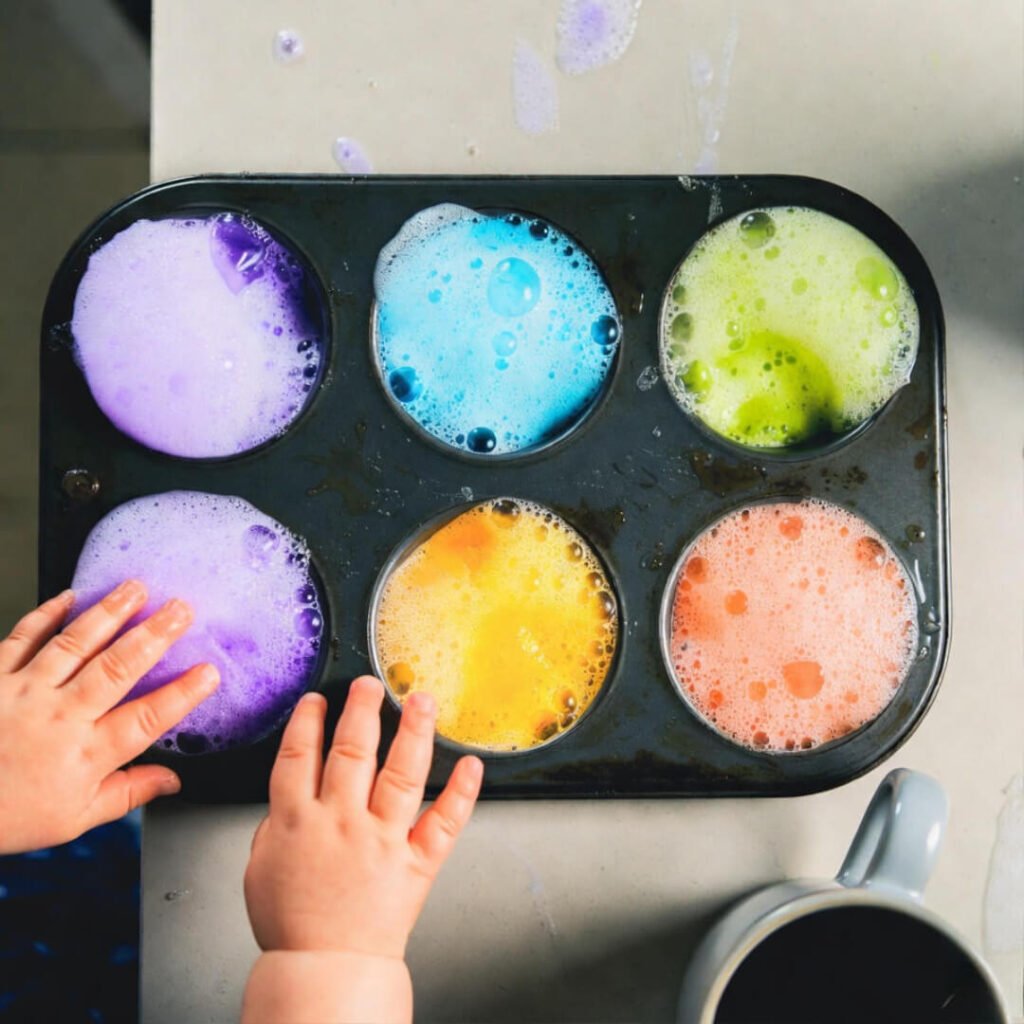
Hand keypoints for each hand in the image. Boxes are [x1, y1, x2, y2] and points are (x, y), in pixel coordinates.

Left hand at [0, 581, 219, 853]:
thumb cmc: (8, 815)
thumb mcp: (74, 818)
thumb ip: (128, 793)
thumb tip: (171, 781)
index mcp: (85, 755)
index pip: (145, 721)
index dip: (182, 695)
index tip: (209, 673)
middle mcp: (58, 718)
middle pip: (116, 669)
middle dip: (154, 635)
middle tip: (181, 609)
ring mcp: (24, 693)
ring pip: (75, 644)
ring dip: (109, 612)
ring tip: (137, 588)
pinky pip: (23, 637)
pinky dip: (47, 613)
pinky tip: (71, 596)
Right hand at [244, 676, 483, 958]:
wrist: (325, 970)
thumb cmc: (292, 924)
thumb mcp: (260, 869)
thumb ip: (273, 825)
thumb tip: (287, 796)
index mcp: (297, 822)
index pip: (299, 755)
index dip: (308, 721)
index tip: (319, 699)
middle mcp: (342, 822)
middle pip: (352, 751)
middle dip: (362, 710)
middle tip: (370, 684)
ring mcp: (382, 840)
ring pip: (401, 774)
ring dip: (413, 732)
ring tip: (421, 700)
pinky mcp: (416, 862)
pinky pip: (444, 823)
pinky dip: (461, 793)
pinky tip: (471, 766)